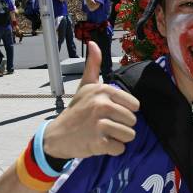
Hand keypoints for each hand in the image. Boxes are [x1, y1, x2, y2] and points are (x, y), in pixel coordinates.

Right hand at [43, 42, 138, 158]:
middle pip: (133, 122)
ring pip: (130, 136)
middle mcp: (101, 105)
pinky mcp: (98, 142)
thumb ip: (93, 66)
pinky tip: (100, 144)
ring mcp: (99, 124)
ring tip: (103, 134)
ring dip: (118, 139)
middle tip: (104, 125)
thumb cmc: (77, 110)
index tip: (110, 113)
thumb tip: (93, 43)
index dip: (125, 112)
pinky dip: (112, 150)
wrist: (58, 135)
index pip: (135, 106)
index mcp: (103, 90)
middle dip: (122, 127)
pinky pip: (120, 148)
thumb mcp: (85, 86)